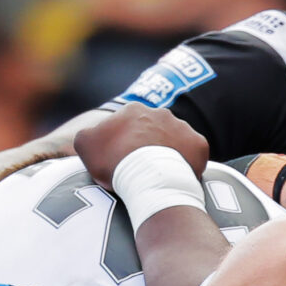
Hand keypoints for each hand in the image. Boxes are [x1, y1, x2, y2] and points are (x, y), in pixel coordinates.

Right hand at [75, 104, 208, 186]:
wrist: (148, 176)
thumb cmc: (113, 161)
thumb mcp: (86, 145)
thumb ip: (88, 135)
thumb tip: (93, 135)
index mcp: (133, 109)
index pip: (128, 124)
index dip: (124, 142)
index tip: (123, 158)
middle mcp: (160, 112)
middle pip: (153, 129)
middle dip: (148, 144)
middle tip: (144, 165)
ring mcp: (182, 126)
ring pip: (175, 138)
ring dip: (169, 151)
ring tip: (162, 171)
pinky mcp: (199, 143)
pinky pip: (194, 151)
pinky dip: (189, 161)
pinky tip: (179, 173)